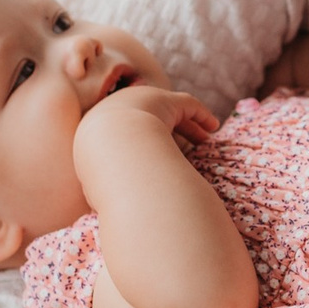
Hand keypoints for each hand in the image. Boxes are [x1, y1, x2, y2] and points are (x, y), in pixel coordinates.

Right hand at [74, 84, 218, 193]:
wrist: (110, 150)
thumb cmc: (102, 175)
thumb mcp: (95, 187)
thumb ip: (103, 191)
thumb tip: (107, 208)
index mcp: (97, 131)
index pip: (122, 134)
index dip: (141, 144)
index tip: (154, 157)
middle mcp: (117, 110)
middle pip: (146, 118)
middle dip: (164, 130)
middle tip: (179, 146)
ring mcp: (139, 101)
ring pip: (169, 110)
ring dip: (187, 124)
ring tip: (204, 138)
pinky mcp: (162, 98)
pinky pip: (186, 104)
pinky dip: (200, 114)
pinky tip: (213, 126)